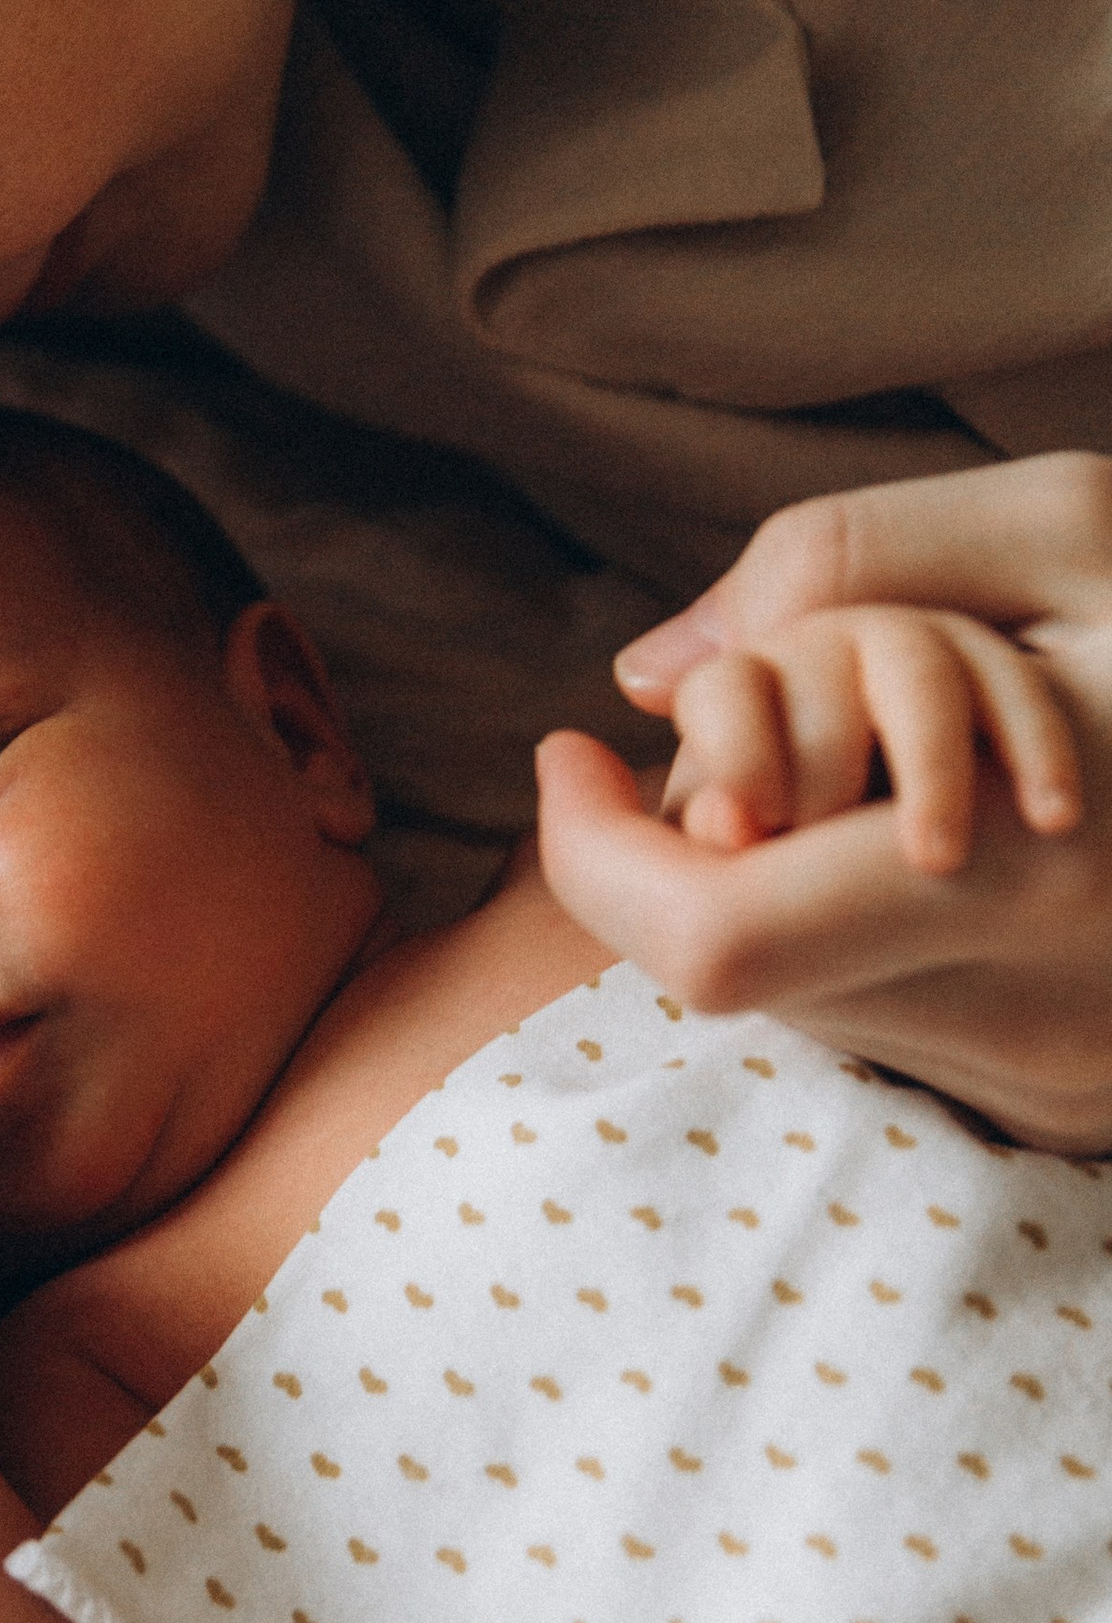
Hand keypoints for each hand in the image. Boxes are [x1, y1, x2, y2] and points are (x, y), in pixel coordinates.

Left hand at [535, 456, 1111, 1150]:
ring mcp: (1035, 1069)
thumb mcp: (1080, 532)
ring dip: (751, 887)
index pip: (705, 936)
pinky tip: (880, 838)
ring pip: (786, 1000)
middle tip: (666, 759)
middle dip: (666, 863)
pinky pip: (872, 1011)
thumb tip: (647, 670)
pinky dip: (835, 923)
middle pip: (721, 981)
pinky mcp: (1050, 1089)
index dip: (593, 856)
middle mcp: (1016, 1014)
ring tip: (800, 779)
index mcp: (1011, 877)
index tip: (562, 754)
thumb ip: (849, 566)